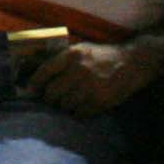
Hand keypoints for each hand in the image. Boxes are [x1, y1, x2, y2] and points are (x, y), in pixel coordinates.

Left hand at [22, 38, 158, 113]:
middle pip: (52, 93)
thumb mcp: (82, 50)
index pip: (45, 71)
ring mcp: (90, 86)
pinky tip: (82, 106)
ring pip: (64, 105)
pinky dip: (78, 112)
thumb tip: (38, 74)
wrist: (132, 63)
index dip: (34, 83)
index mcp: (73, 54)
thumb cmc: (103, 57)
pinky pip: (79, 113)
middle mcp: (80, 70)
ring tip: (69, 102)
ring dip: (64, 106)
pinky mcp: (100, 100)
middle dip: (49, 98)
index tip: (30, 91)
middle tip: (52, 99)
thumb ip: (62, 60)